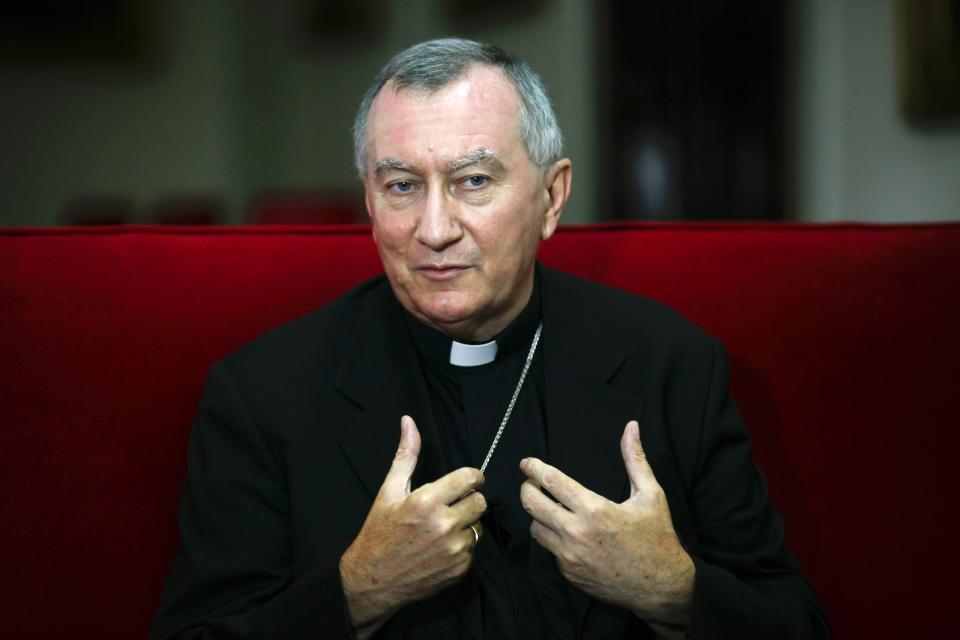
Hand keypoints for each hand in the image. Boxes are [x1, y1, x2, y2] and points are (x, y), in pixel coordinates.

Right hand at [340, 416, 485, 637]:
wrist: (373, 579)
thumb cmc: (379, 532)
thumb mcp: (389, 491)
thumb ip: (406, 456)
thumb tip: (409, 422)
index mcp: (427, 501)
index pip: (469, 478)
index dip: (473, 476)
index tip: (468, 480)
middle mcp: (444, 524)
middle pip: (479, 501)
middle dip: (469, 499)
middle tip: (452, 504)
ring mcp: (453, 549)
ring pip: (478, 525)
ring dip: (466, 524)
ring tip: (443, 527)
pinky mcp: (459, 568)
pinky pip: (473, 549)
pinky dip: (461, 546)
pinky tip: (441, 547)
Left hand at [519, 420, 693, 628]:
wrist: (661, 587)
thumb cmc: (657, 538)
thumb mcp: (651, 495)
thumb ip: (635, 460)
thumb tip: (631, 427)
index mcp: (595, 509)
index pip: (552, 482)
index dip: (534, 468)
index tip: (527, 462)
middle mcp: (577, 533)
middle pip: (532, 504)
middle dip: (526, 489)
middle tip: (530, 483)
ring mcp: (570, 556)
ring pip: (536, 528)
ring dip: (538, 515)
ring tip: (549, 507)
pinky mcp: (569, 573)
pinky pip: (550, 550)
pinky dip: (554, 538)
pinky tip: (567, 533)